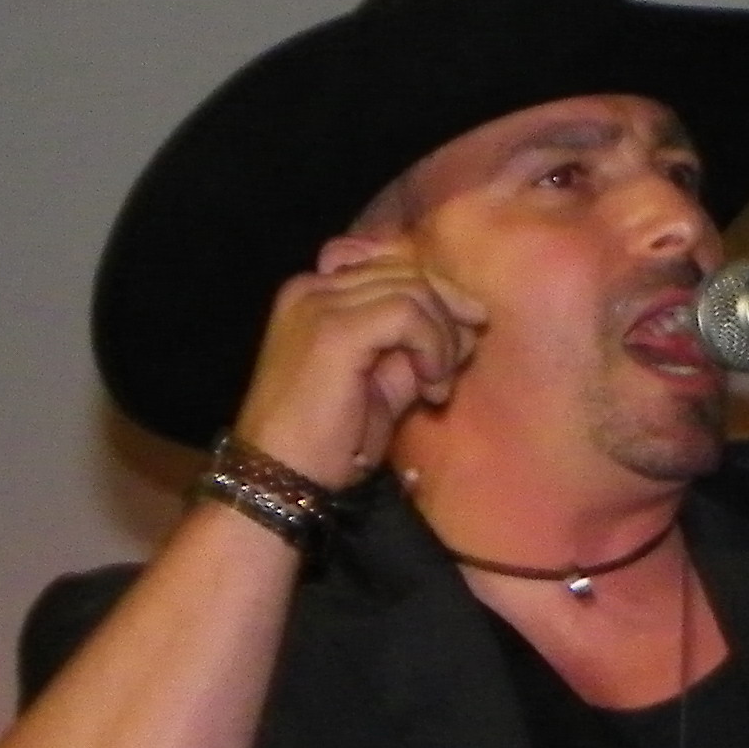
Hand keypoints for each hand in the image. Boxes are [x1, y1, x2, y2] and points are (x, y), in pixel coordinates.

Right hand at [223, 238, 488, 489]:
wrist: (280, 478)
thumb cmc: (328, 442)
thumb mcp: (383, 386)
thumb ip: (416, 349)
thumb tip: (467, 327)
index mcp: (317, 294)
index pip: (393, 269)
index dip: (439, 299)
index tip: (463, 341)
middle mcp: (313, 287)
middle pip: (407, 273)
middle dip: (448, 316)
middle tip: (451, 370)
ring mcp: (319, 303)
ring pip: (412, 290)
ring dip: (441, 339)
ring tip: (436, 386)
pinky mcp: (334, 329)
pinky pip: (407, 314)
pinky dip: (432, 346)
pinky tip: (430, 386)